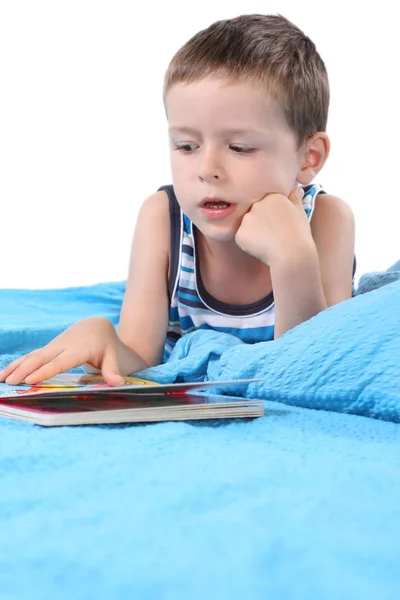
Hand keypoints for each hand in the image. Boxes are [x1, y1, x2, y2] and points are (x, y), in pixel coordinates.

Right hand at [0, 317, 124, 386]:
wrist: (96, 327)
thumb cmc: (106, 344)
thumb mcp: (113, 356)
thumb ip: (113, 370)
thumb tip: (118, 383)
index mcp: (78, 349)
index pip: (60, 362)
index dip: (45, 370)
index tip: (31, 379)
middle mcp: (62, 346)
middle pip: (41, 358)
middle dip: (25, 370)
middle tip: (11, 382)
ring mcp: (53, 347)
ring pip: (33, 356)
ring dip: (16, 367)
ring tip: (1, 380)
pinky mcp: (48, 350)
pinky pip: (31, 357)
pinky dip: (18, 365)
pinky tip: (4, 374)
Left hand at [235, 188, 313, 264]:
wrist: (292, 253)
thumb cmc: (299, 234)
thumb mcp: (300, 212)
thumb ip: (295, 199)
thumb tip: (297, 189)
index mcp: (272, 196)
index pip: (266, 204)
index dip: (272, 216)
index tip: (279, 225)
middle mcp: (257, 204)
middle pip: (255, 213)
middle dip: (261, 223)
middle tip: (273, 234)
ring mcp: (247, 218)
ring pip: (247, 225)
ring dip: (253, 232)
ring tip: (268, 242)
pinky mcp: (240, 233)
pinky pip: (241, 238)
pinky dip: (248, 244)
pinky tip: (261, 248)